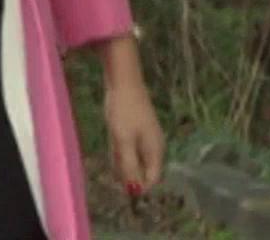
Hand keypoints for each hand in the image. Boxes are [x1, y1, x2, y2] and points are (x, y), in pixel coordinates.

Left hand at [104, 80, 165, 194]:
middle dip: (128, 172)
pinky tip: (114, 141)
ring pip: (133, 159)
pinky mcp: (136, 130)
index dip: (138, 186)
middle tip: (115, 157)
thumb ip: (129, 166)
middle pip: (143, 170)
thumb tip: (134, 189)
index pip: (152, 179)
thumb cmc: (124, 111)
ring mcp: (145, 137)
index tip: (121, 183)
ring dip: (122, 160)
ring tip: (115, 142)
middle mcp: (153, 146)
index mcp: (155, 150)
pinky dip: (120, 149)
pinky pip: (129, 148)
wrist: (123, 81)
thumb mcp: (123, 141)